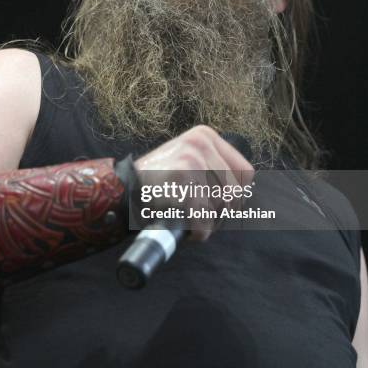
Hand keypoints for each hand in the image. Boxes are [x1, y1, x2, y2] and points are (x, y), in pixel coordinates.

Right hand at [134, 125, 253, 239]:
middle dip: (221, 211)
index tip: (221, 203)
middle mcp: (200, 144)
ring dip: (207, 221)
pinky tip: (183, 224)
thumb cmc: (158, 183)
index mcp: (205, 135)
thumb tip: (245, 192)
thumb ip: (215, 169)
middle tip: (199, 212)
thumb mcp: (188, 161)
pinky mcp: (181, 184)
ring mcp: (191, 162)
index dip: (237, 194)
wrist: (121, 191)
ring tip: (187, 214)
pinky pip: (203, 221)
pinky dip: (196, 232)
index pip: (246, 172)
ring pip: (221, 208)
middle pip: (236, 193)